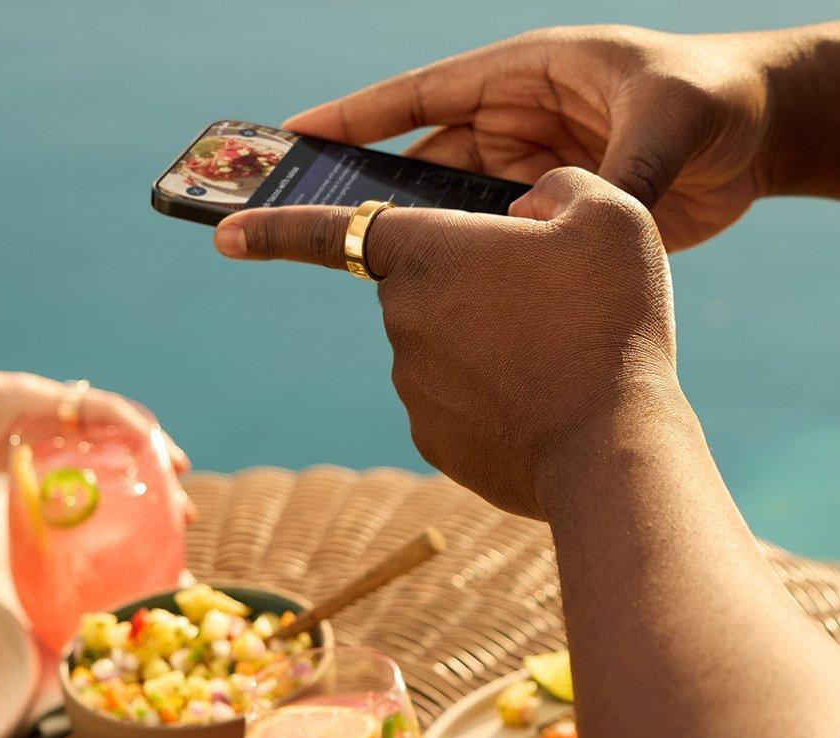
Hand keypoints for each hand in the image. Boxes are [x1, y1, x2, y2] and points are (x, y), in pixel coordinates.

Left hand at [0, 368, 191, 553]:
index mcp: (30, 400)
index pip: (94, 405)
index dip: (131, 425)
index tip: (160, 451)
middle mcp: (47, 412)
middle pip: (114, 431)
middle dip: (152, 462)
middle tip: (180, 498)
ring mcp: (45, 433)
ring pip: (104, 451)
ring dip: (137, 480)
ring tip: (170, 516)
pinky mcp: (37, 453)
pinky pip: (82, 468)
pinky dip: (108, 490)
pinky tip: (124, 523)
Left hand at [213, 169, 680, 517]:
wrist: (615, 449)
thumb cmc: (611, 321)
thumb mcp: (610, 215)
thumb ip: (558, 187)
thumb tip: (529, 210)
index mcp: (426, 251)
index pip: (330, 229)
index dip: (274, 228)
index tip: (225, 234)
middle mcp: (401, 320)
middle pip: (427, 285)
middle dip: (476, 285)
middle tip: (554, 301)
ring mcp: (414, 388)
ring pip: (449, 346)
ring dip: (493, 344)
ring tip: (566, 356)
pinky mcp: (437, 442)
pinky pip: (463, 402)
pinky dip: (500, 399)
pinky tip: (551, 404)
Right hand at [284, 25, 777, 250]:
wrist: (770, 132)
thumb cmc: (716, 99)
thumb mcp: (667, 123)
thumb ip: (618, 173)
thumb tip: (570, 224)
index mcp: (531, 73)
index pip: (426, 94)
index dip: (358, 115)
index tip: (293, 136)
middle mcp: (523, 118)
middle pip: (427, 157)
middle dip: (372, 189)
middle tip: (307, 226)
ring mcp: (540, 167)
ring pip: (459, 207)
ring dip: (421, 237)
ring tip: (363, 274)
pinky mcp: (563, 213)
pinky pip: (502, 240)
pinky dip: (473, 267)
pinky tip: (440, 302)